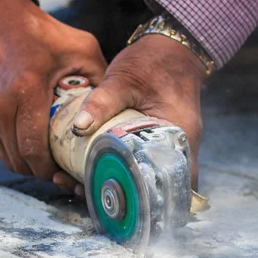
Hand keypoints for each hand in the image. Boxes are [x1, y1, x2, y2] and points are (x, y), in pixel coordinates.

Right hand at [0, 0, 106, 191]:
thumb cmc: (43, 35)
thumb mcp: (81, 49)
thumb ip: (101, 80)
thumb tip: (118, 114)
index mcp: (25, 90)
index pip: (34, 149)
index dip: (51, 169)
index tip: (67, 172)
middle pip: (20, 159)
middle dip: (42, 171)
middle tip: (62, 169)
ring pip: (6, 158)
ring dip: (27, 164)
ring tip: (47, 158)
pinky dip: (12, 151)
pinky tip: (28, 143)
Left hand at [72, 35, 205, 189]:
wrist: (171, 48)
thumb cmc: (153, 62)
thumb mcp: (123, 79)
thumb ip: (102, 102)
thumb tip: (79, 128)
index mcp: (179, 137)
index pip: (176, 185)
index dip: (154, 204)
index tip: (119, 208)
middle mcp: (178, 148)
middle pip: (156, 187)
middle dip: (122, 198)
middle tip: (83, 195)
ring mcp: (168, 147)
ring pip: (145, 178)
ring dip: (116, 187)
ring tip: (78, 187)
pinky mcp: (155, 142)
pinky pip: (139, 164)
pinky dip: (118, 171)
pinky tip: (89, 170)